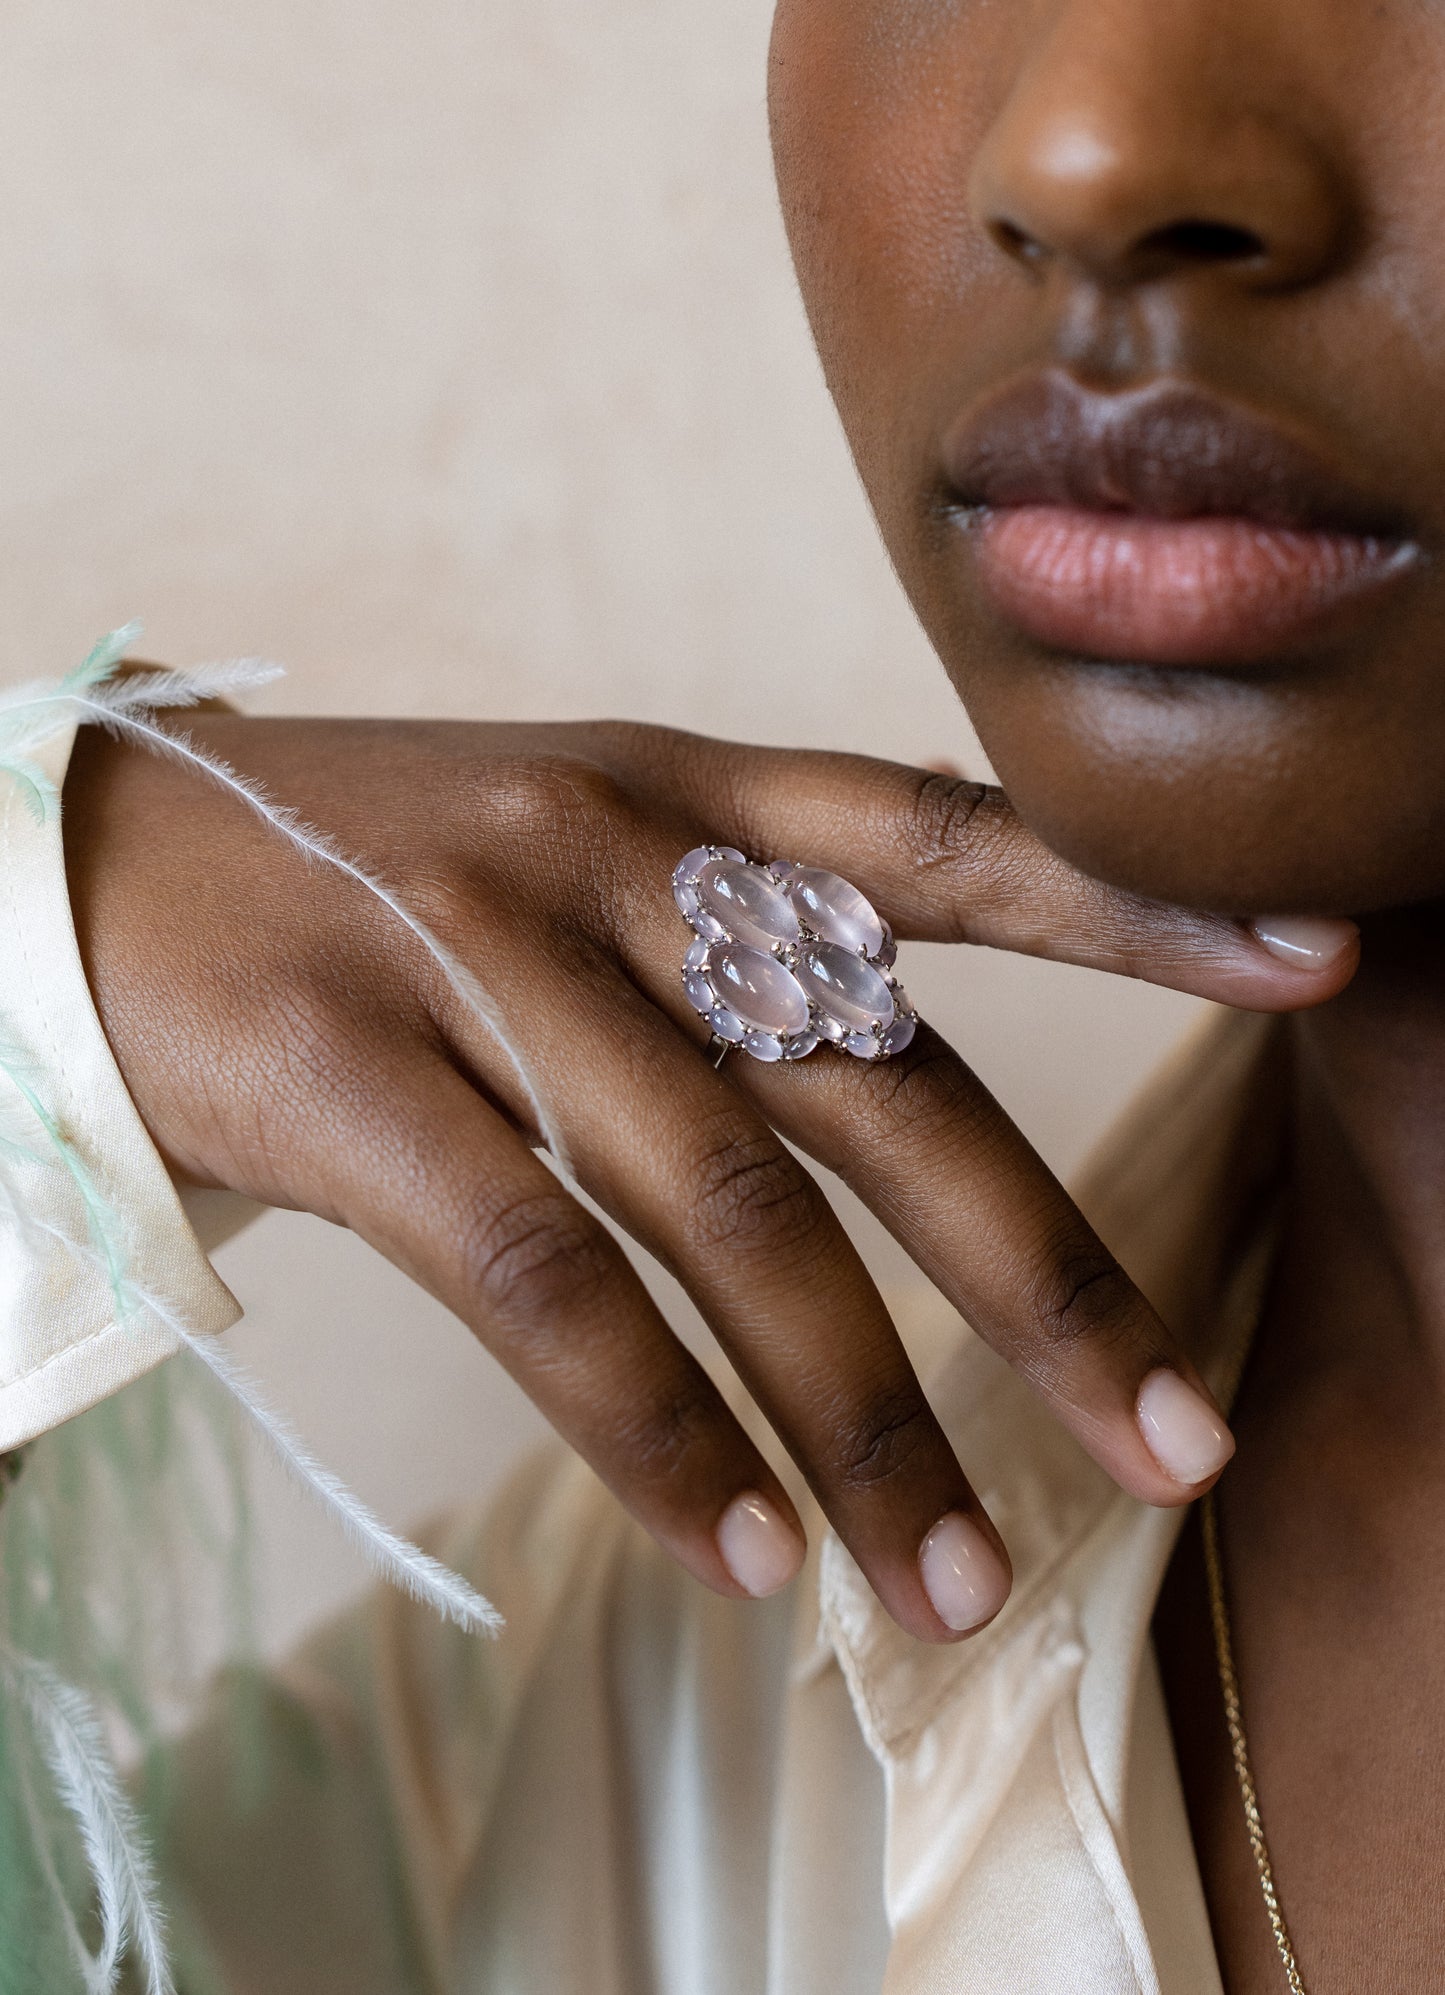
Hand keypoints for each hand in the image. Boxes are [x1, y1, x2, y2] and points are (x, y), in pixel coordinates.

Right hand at [62, 713, 1356, 1640]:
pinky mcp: (347, 1072)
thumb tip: (913, 1020)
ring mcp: (479, 956)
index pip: (952, 835)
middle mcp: (613, 856)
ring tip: (946, 1592)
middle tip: (1173, 1446)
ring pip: (723, 1206)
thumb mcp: (573, 842)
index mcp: (687, 791)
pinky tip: (740, 1553)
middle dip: (1044, 1281)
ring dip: (859, 1419)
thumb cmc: (368, 872)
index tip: (1318, 962)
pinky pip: (538, 1278)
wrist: (92, 848)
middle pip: (880, 1081)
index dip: (1140, 900)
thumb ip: (741, 918)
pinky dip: (655, 1433)